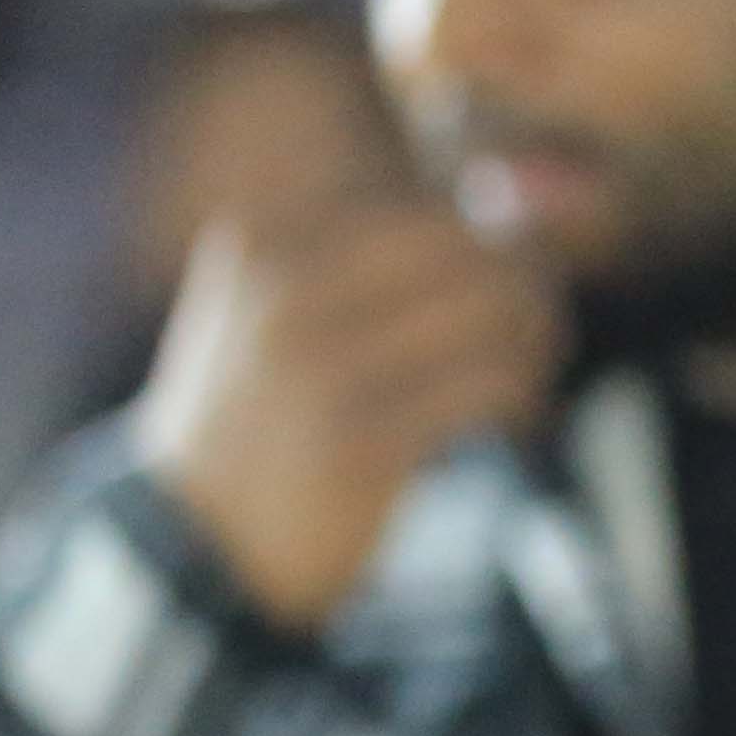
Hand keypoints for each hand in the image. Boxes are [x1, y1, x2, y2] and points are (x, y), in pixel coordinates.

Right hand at [133, 195, 557, 630]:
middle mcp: (287, 289)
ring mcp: (321, 365)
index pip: (423, 197)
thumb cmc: (265, 412)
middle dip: (523, 276)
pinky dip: (521, 395)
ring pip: (492, 305)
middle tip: (534, 322)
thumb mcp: (278, 305)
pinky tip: (512, 415)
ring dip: (533, 338)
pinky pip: (490, 384)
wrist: (201, 538)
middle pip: (467, 239)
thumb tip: (510, 205)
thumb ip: (370, 251)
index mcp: (268, 238)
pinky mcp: (362, 440)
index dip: (488, 231)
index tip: (505, 275)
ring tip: (525, 370)